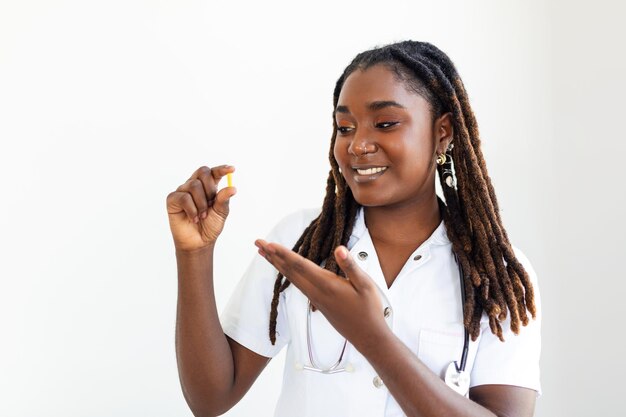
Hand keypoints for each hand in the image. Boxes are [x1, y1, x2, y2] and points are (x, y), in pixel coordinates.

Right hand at [166, 165, 236, 251]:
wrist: (199, 242)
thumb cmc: (210, 226)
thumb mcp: (221, 212)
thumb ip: (224, 199)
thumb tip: (233, 188)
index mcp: (208, 187)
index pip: (213, 172)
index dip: (222, 169)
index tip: (232, 169)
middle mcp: (195, 186)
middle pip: (202, 172)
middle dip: (210, 188)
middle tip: (211, 204)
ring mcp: (183, 191)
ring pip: (193, 185)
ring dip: (201, 203)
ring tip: (202, 216)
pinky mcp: (173, 200)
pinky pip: (183, 197)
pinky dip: (192, 209)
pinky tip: (194, 218)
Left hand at [254, 240, 390, 350]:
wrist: (367, 337)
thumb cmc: (368, 310)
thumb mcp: (365, 285)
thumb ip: (350, 266)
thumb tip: (339, 249)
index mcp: (327, 285)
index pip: (300, 265)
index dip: (284, 253)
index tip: (269, 244)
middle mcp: (316, 292)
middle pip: (289, 270)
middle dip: (273, 255)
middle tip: (257, 242)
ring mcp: (315, 298)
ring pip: (291, 278)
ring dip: (276, 264)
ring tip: (264, 253)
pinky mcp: (317, 302)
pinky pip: (297, 284)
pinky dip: (287, 273)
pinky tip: (284, 269)